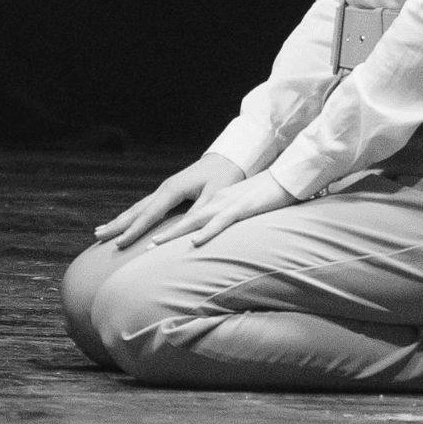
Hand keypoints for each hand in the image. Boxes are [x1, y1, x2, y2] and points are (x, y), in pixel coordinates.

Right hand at [93, 155, 244, 248]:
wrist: (229, 157)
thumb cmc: (225, 177)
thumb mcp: (215, 197)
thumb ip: (197, 214)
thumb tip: (180, 232)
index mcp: (173, 190)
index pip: (149, 215)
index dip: (134, 231)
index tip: (119, 244)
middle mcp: (164, 189)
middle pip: (136, 210)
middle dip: (116, 225)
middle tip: (97, 236)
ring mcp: (164, 189)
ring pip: (137, 208)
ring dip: (119, 220)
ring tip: (100, 231)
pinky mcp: (168, 192)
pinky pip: (144, 207)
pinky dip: (131, 216)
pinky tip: (123, 222)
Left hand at [139, 167, 293, 253]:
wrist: (284, 179)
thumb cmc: (264, 196)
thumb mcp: (241, 209)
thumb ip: (225, 221)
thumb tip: (210, 237)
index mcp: (212, 202)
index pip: (183, 218)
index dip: (162, 228)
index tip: (141, 239)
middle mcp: (214, 202)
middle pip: (182, 220)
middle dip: (160, 232)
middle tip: (138, 245)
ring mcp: (226, 204)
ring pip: (195, 221)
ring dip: (174, 233)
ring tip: (154, 244)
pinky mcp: (240, 208)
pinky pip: (220, 222)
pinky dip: (206, 232)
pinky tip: (195, 242)